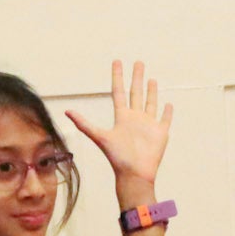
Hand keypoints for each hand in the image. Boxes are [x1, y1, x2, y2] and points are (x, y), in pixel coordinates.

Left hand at [65, 61, 174, 197]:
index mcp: (122, 117)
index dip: (118, 76)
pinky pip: (164, 119)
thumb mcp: (100, 137)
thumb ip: (84, 124)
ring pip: (150, 103)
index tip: (117, 62)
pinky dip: (167, 112)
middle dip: (137, 77)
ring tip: (151, 79)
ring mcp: (148, 125)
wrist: (135, 173)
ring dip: (151, 91)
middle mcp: (135, 119)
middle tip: (138, 63)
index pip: (119, 91)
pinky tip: (168, 104)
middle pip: (136, 93)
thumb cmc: (117, 157)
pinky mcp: (160, 133)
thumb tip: (66, 111)